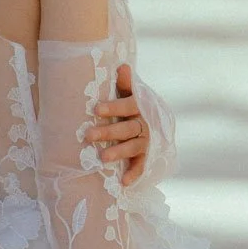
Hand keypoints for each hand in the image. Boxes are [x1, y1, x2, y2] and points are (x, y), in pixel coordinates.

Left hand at [89, 63, 150, 185]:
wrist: (159, 122)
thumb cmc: (136, 105)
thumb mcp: (133, 92)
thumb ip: (127, 83)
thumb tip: (122, 66)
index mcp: (141, 106)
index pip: (128, 105)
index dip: (113, 107)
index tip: (96, 109)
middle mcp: (146, 124)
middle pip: (127, 128)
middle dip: (108, 132)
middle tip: (88, 136)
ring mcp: (147, 141)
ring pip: (133, 146)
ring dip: (119, 152)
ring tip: (103, 158)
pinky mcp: (148, 156)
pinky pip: (142, 165)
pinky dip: (134, 173)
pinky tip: (123, 182)